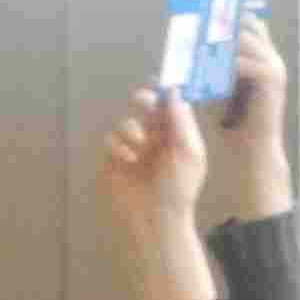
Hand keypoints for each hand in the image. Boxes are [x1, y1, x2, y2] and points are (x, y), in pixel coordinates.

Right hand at [99, 91, 208, 245]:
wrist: (155, 219)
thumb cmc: (178, 188)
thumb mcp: (188, 153)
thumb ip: (181, 121)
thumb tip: (174, 90)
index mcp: (177, 134)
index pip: (170, 104)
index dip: (165, 91)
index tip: (160, 81)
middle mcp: (156, 137)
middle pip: (146, 105)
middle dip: (143, 99)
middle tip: (143, 101)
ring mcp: (134, 147)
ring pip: (126, 122)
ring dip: (131, 130)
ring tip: (139, 149)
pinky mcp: (115, 159)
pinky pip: (110, 139)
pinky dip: (118, 146)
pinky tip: (127, 160)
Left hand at [206, 14, 292, 221]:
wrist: (251, 147)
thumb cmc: (233, 119)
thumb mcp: (218, 84)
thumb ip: (209, 64)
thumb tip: (186, 45)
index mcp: (261, 55)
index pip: (247, 21)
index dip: (227, 13)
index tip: (204, 6)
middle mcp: (271, 56)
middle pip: (246, 23)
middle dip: (221, 21)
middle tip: (196, 20)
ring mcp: (274, 67)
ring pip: (243, 40)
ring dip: (217, 41)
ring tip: (194, 43)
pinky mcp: (271, 80)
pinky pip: (242, 63)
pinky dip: (221, 64)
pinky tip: (203, 69)